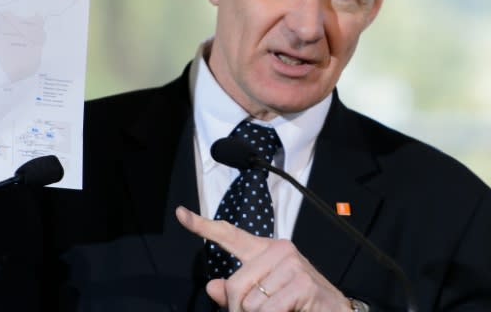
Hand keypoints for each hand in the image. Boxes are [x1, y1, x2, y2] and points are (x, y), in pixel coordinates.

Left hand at [176, 206, 349, 311]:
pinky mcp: (303, 282)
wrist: (335, 311)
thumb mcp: (263, 296)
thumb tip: (212, 287)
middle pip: (235, 284)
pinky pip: (267, 309)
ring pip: (249, 302)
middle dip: (239, 310)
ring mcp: (292, 263)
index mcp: (264, 249)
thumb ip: (235, 291)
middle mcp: (278, 249)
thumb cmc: (297, 302)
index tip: (181, 214)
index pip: (229, 234)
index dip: (202, 225)